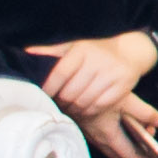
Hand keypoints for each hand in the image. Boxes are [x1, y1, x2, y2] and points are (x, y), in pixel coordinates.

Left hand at [22, 32, 156, 123]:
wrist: (130, 51)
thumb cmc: (95, 50)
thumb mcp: (74, 46)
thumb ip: (52, 51)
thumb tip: (27, 53)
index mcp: (83, 50)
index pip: (60, 73)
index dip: (49, 88)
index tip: (43, 95)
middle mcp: (98, 61)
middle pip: (71, 91)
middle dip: (61, 101)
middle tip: (57, 103)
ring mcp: (112, 74)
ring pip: (84, 101)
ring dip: (74, 108)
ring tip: (69, 107)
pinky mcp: (123, 86)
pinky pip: (99, 106)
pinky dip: (89, 110)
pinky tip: (84, 108)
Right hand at [81, 96, 157, 157]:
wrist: (69, 87)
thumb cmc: (96, 91)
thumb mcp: (125, 100)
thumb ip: (144, 112)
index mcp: (108, 135)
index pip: (129, 156)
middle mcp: (98, 139)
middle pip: (120, 155)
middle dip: (137, 155)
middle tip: (151, 149)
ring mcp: (91, 134)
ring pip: (111, 148)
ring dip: (127, 146)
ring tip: (143, 136)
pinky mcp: (87, 128)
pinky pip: (104, 141)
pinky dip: (118, 140)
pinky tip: (126, 129)